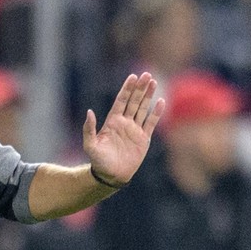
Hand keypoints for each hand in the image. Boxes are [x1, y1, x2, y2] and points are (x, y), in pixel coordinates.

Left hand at [83, 72, 164, 186]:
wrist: (111, 175)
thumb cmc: (98, 160)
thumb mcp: (90, 145)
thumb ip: (89, 128)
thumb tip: (89, 111)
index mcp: (112, 121)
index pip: (121, 100)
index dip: (127, 89)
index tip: (133, 76)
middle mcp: (124, 122)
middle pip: (134, 101)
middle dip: (140, 88)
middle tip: (147, 74)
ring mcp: (134, 129)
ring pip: (143, 109)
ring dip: (148, 96)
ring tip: (154, 82)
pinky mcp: (143, 139)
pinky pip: (151, 123)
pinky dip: (156, 113)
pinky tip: (161, 102)